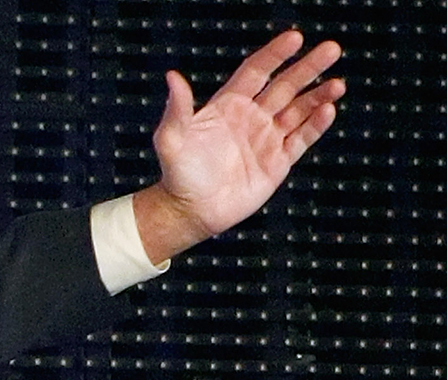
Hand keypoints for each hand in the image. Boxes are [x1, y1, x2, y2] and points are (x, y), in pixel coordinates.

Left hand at [134, 30, 344, 263]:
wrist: (190, 212)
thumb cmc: (177, 174)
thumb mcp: (171, 139)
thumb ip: (177, 109)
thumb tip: (172, 77)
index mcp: (228, 105)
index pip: (256, 71)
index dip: (275, 54)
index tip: (295, 37)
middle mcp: (251, 117)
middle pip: (285, 85)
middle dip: (308, 68)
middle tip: (332, 49)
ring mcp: (267, 138)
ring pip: (299, 110)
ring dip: (319, 95)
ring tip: (338, 84)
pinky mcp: (278, 162)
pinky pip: (301, 139)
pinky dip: (315, 125)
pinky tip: (328, 110)